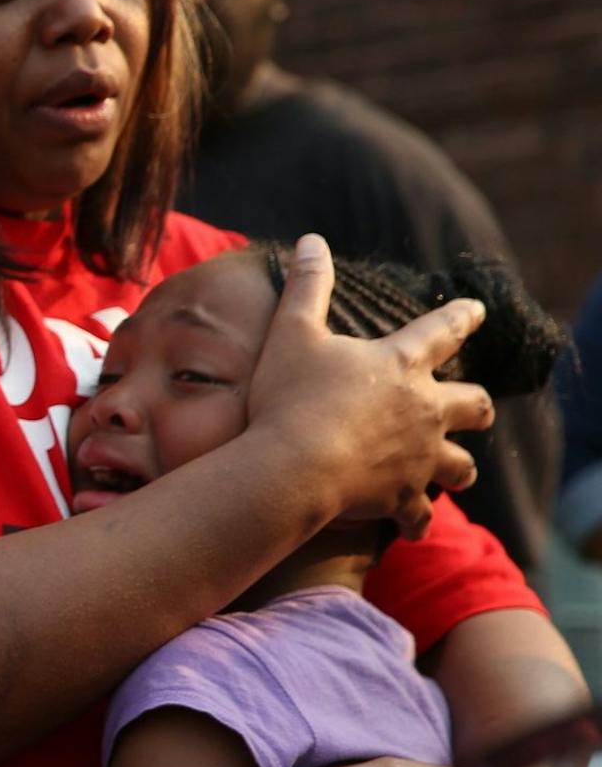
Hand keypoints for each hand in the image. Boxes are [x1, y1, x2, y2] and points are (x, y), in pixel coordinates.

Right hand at [245, 233, 492, 539]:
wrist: (292, 467)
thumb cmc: (289, 397)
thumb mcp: (292, 333)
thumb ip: (308, 286)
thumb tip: (312, 240)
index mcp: (400, 365)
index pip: (444, 331)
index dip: (462, 317)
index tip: (476, 311)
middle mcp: (423, 409)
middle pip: (472, 404)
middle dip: (475, 407)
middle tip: (475, 409)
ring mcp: (417, 456)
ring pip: (460, 465)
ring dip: (459, 467)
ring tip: (458, 473)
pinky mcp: (401, 496)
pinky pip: (419, 515)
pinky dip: (416, 520)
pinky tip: (412, 526)